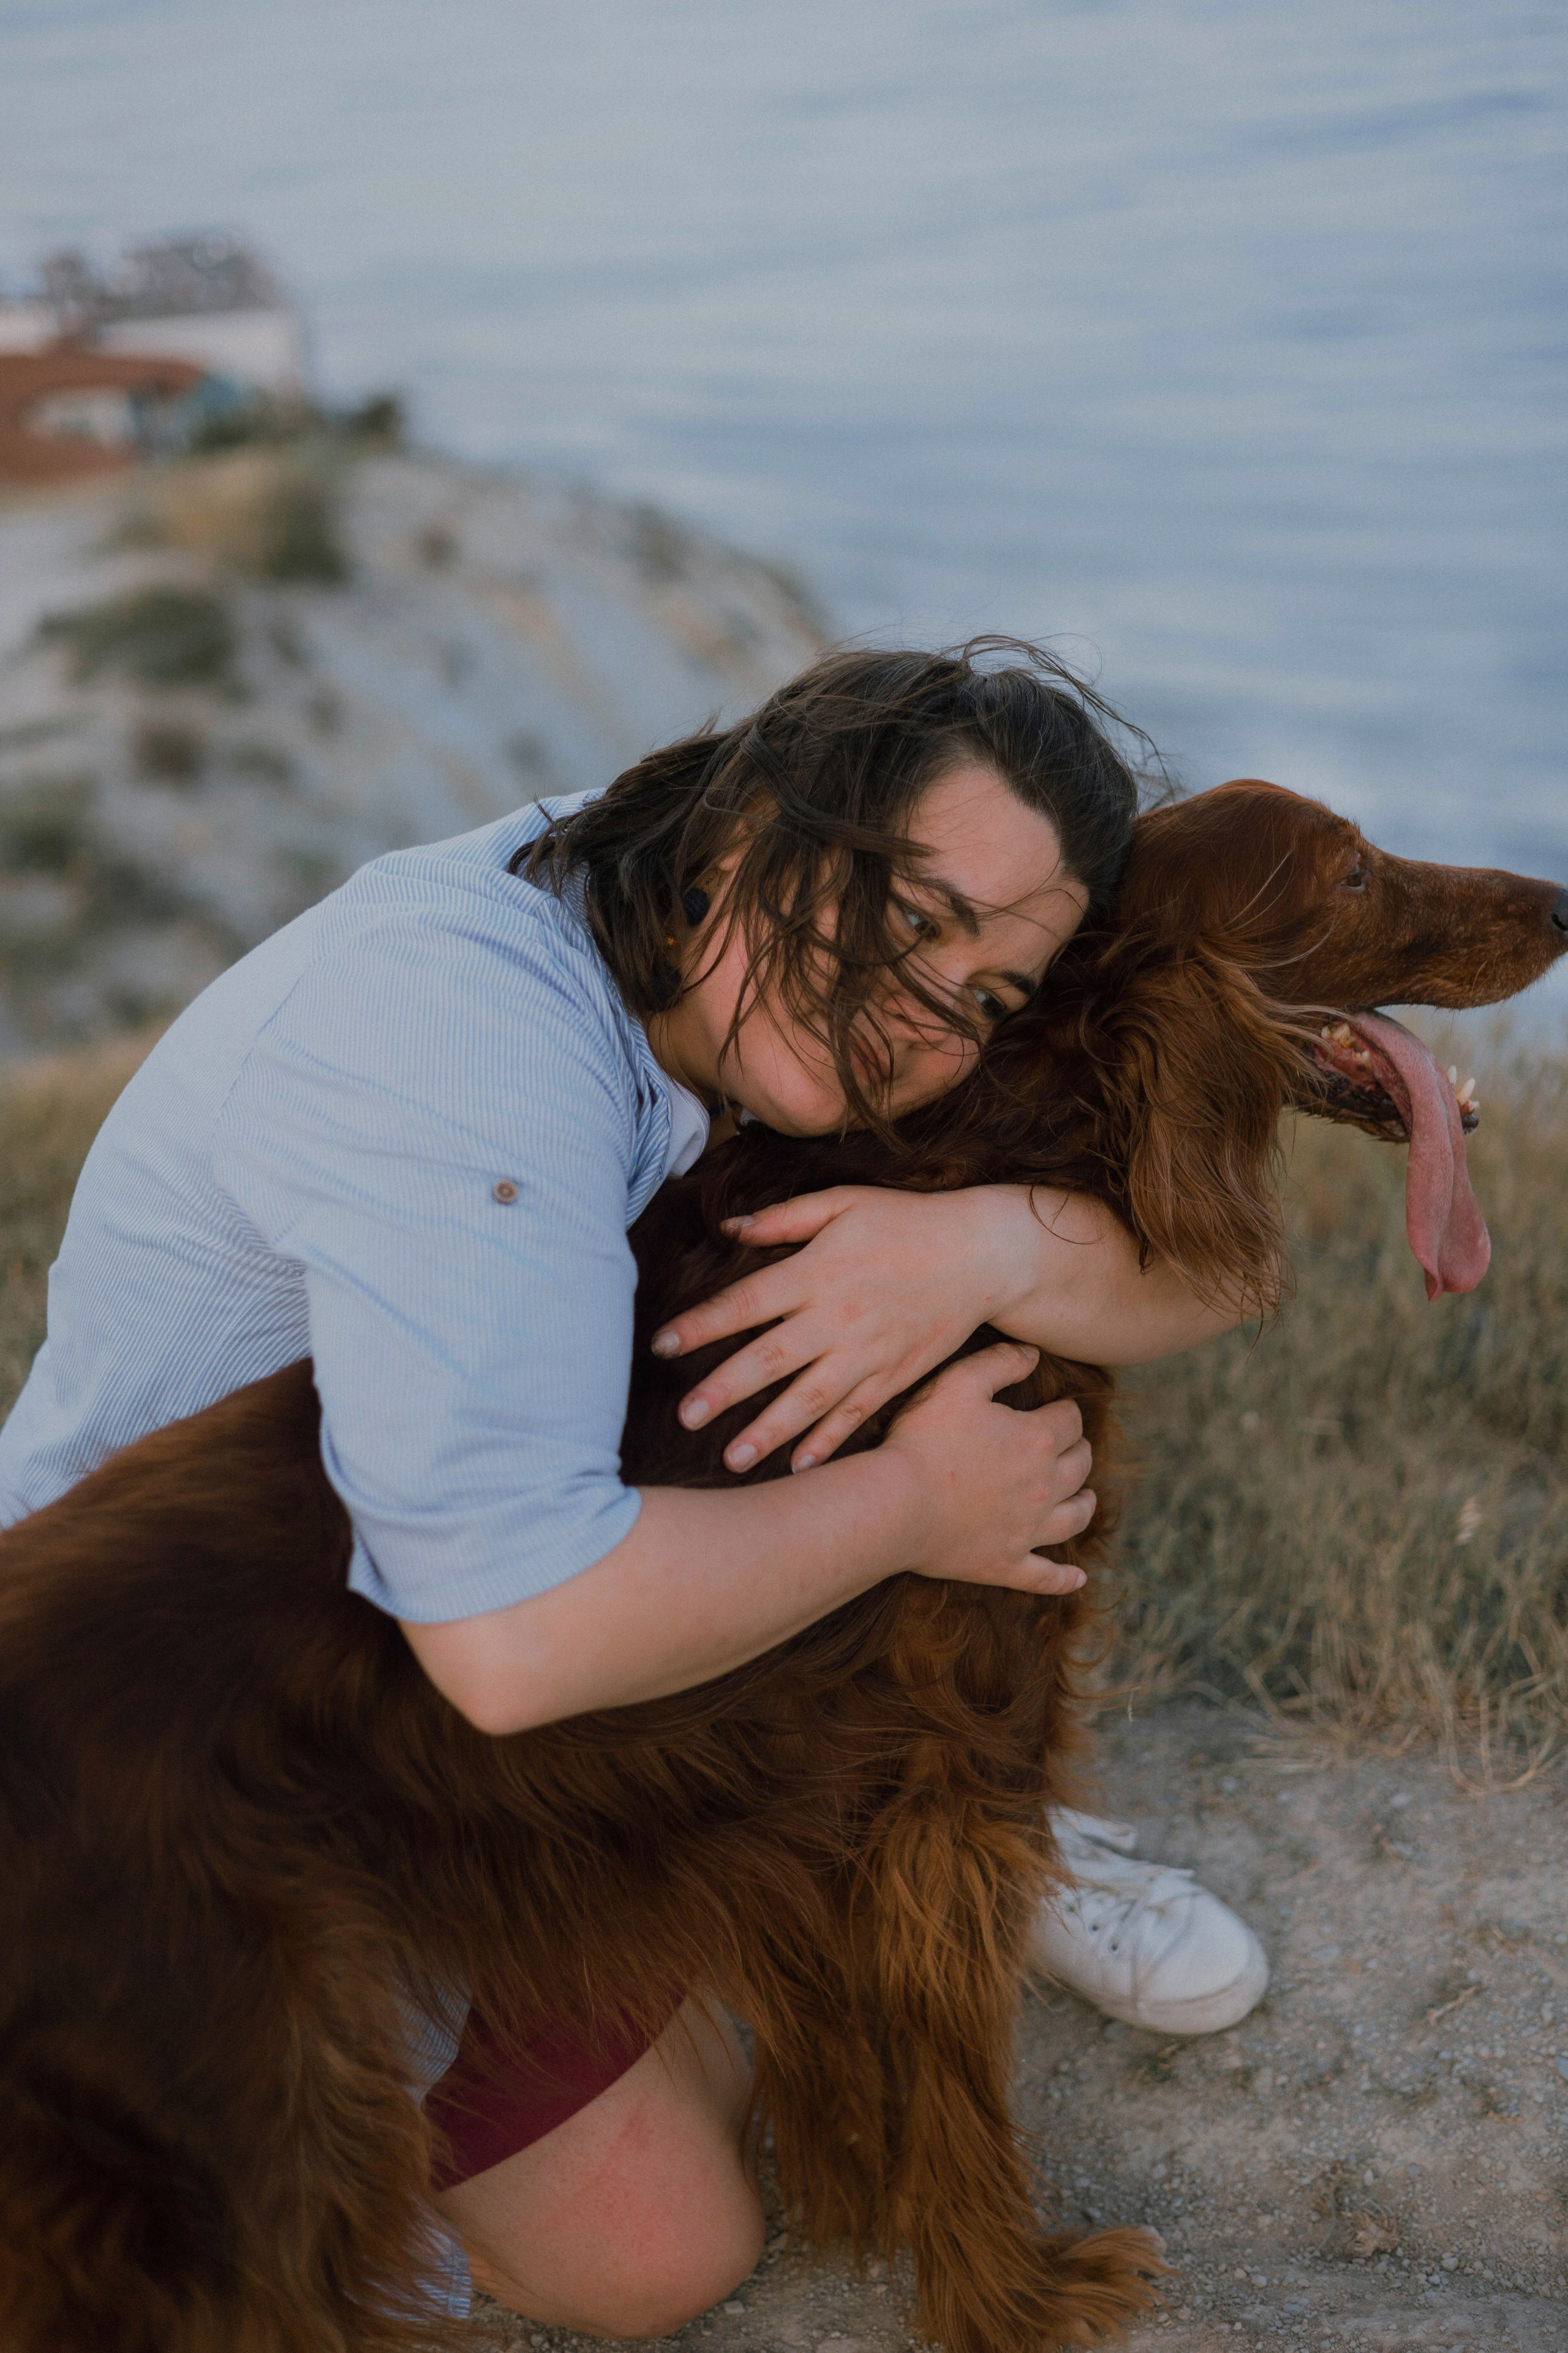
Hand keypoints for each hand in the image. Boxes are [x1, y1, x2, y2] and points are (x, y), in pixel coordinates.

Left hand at [650, 1185, 1020, 1473]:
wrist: (982, 1254)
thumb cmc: (906, 1222)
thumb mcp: (844, 1201)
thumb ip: (784, 1218)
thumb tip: (728, 1227)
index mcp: (817, 1271)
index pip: (746, 1303)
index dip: (701, 1324)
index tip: (661, 1345)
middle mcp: (838, 1317)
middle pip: (770, 1360)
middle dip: (724, 1391)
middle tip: (685, 1418)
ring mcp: (868, 1353)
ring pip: (810, 1400)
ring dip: (769, 1432)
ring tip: (730, 1459)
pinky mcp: (895, 1376)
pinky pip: (855, 1416)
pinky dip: (828, 1444)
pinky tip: (799, 1468)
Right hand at [883, 1340, 1094, 1594]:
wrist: (894, 1506)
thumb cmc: (922, 1440)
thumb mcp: (958, 1383)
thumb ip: (1000, 1362)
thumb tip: (1034, 1354)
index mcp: (1038, 1439)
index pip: (1070, 1419)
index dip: (1063, 1410)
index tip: (1052, 1408)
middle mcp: (1045, 1487)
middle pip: (1080, 1465)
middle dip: (1078, 1450)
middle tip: (1068, 1445)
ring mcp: (1028, 1531)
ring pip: (1075, 1517)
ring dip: (1084, 1503)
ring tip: (1086, 1497)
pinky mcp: (1007, 1564)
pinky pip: (1046, 1576)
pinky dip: (1065, 1579)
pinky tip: (1078, 1579)